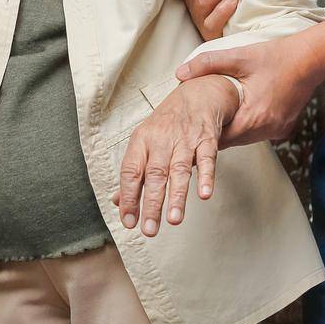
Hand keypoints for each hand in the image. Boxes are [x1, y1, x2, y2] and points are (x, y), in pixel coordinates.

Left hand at [113, 75, 240, 236]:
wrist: (198, 93)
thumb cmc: (167, 125)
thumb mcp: (144, 144)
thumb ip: (134, 174)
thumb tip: (117, 202)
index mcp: (140, 142)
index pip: (130, 173)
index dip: (128, 198)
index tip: (128, 221)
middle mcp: (161, 140)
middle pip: (154, 175)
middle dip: (151, 204)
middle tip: (150, 230)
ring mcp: (185, 139)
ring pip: (179, 170)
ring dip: (177, 196)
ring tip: (174, 220)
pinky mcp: (207, 138)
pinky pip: (207, 158)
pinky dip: (206, 176)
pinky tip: (204, 195)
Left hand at [176, 34, 323, 145]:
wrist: (313, 57)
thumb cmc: (277, 56)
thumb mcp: (240, 56)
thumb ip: (208, 64)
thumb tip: (179, 73)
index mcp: (253, 117)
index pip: (219, 139)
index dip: (202, 134)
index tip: (188, 130)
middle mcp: (266, 129)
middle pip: (230, 141)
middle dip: (214, 134)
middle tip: (195, 127)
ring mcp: (277, 130)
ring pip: (243, 139)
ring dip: (230, 130)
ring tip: (213, 121)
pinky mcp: (283, 128)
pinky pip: (257, 134)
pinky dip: (246, 127)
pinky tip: (238, 115)